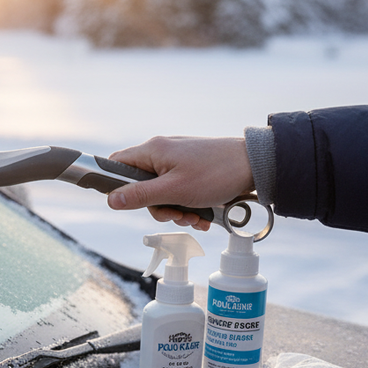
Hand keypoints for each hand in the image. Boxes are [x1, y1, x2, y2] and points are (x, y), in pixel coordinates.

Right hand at [105, 137, 254, 230]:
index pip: (117, 164)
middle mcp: (162, 153)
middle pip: (140, 186)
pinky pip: (178, 191)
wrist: (257, 166)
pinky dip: (187, 205)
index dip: (114, 184)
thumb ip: (140, 196)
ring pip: (161, 192)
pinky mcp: (191, 169)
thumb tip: (111, 200)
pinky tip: (202, 215)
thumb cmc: (217, 173)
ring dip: (175, 210)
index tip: (122, 202)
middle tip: (176, 214)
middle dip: (157, 207)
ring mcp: (177, 161)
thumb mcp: (175, 190)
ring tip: (195, 216)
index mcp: (153, 151)